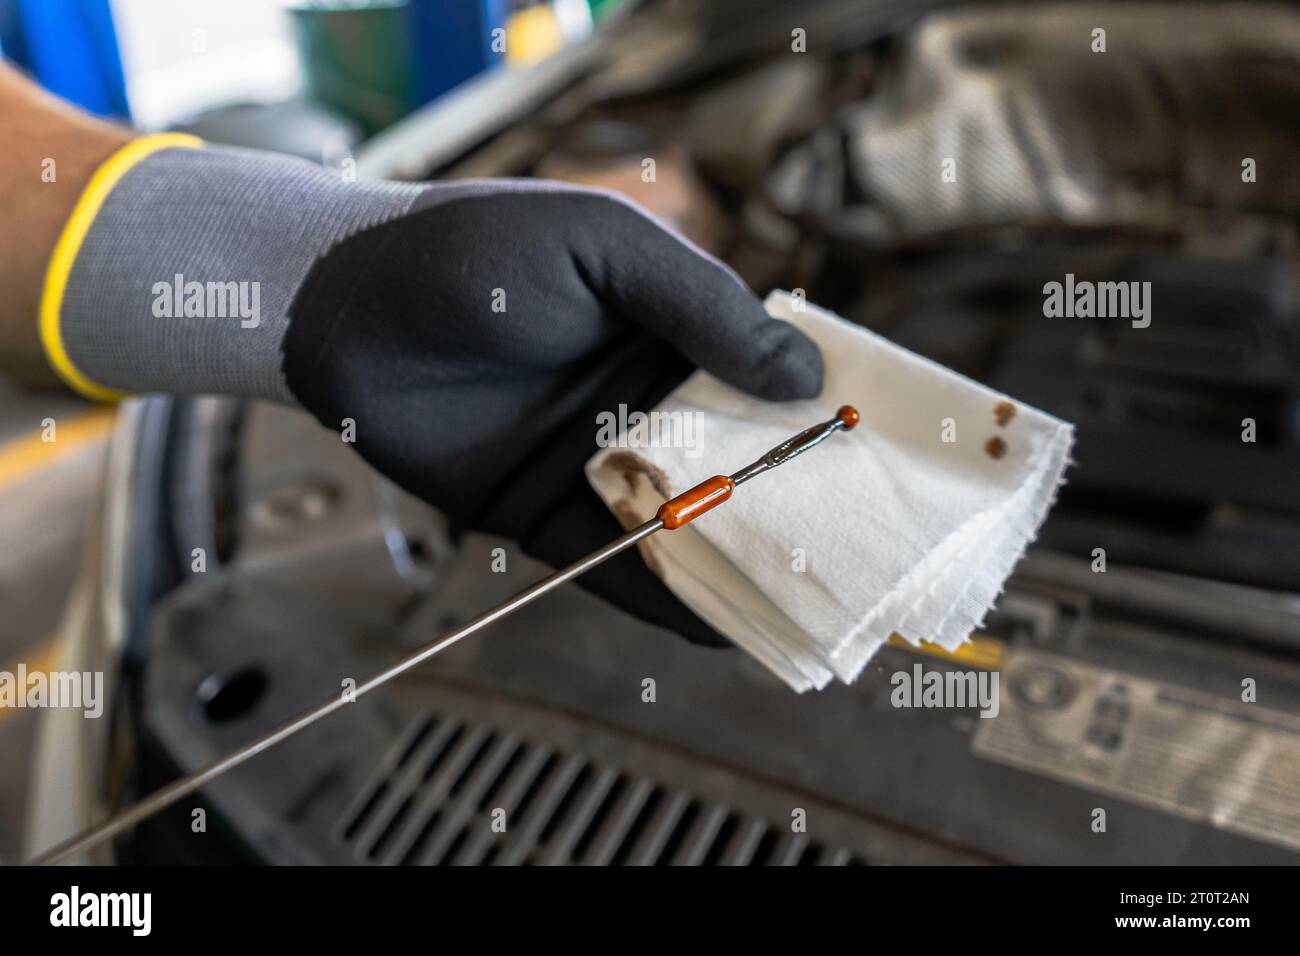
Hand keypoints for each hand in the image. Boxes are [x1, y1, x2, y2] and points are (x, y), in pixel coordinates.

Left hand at [283, 186, 823, 643]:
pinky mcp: (545, 513)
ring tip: (814, 602)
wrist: (341, 311)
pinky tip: (722, 626)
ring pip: (687, 520)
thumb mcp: (604, 249)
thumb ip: (702, 308)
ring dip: (744, 559)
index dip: (826, 412)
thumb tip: (805, 376)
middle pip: (740, 458)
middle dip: (799, 500)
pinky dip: (665, 597)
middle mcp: (644, 397)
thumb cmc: (474, 254)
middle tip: (870, 548)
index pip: (769, 373)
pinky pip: (614, 565)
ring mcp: (598, 460)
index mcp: (670, 326)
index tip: (889, 453)